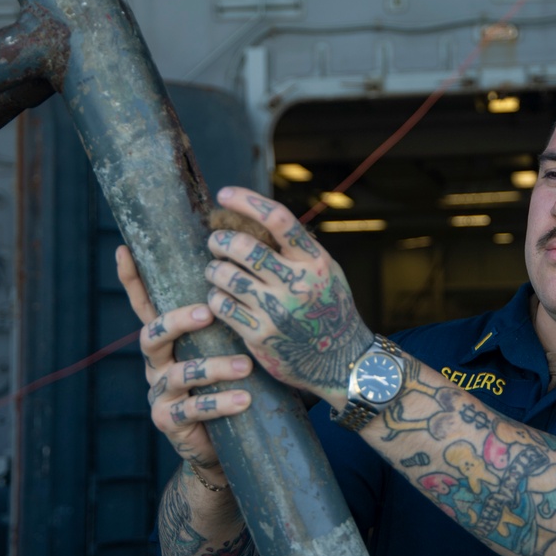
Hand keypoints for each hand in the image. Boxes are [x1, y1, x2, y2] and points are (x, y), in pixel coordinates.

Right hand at [116, 245, 253, 481]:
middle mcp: (157, 362)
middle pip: (152, 334)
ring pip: (179, 373)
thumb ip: (230, 321)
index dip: (132, 279)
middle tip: (209, 311)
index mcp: (169, 340)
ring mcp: (160, 392)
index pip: (146, 305)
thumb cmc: (231, 384)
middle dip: (178, 320)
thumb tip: (255, 276)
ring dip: (214, 367)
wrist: (226, 446)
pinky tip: (245, 399)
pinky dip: (220, 403)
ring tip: (245, 367)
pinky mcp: (169, 420)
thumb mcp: (227, 348)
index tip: (123, 249)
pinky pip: (192, 409)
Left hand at [203, 187, 372, 405]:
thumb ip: (298, 250)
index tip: (225, 194)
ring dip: (214, 268)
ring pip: (227, 276)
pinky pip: (222, 306)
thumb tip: (257, 216)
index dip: (248, 201)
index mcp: (315, 261)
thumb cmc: (329, 309)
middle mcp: (297, 284)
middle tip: (216, 241)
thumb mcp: (326, 272)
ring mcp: (277, 311)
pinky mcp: (260, 336)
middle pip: (244, 247)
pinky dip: (215, 296)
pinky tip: (220, 296)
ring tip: (216, 269)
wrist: (341, 361)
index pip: (279, 219)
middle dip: (221, 239)